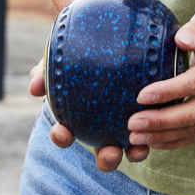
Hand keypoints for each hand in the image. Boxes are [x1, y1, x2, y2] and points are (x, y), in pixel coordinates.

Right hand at [28, 59, 149, 170]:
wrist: (117, 35)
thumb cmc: (85, 52)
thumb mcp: (64, 57)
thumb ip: (47, 69)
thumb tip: (34, 85)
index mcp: (81, 116)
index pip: (66, 132)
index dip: (62, 136)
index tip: (63, 131)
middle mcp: (106, 127)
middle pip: (105, 153)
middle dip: (107, 159)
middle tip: (111, 152)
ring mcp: (129, 123)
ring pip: (132, 147)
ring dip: (135, 152)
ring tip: (138, 148)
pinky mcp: (152, 112)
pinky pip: (156, 125)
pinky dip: (156, 129)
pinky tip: (160, 118)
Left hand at [125, 10, 194, 150]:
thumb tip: (182, 40)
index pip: (194, 83)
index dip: (168, 92)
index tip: (141, 96)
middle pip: (192, 112)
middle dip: (161, 121)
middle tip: (133, 123)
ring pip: (192, 128)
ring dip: (163, 135)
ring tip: (135, 136)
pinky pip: (194, 134)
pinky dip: (173, 141)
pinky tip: (152, 141)